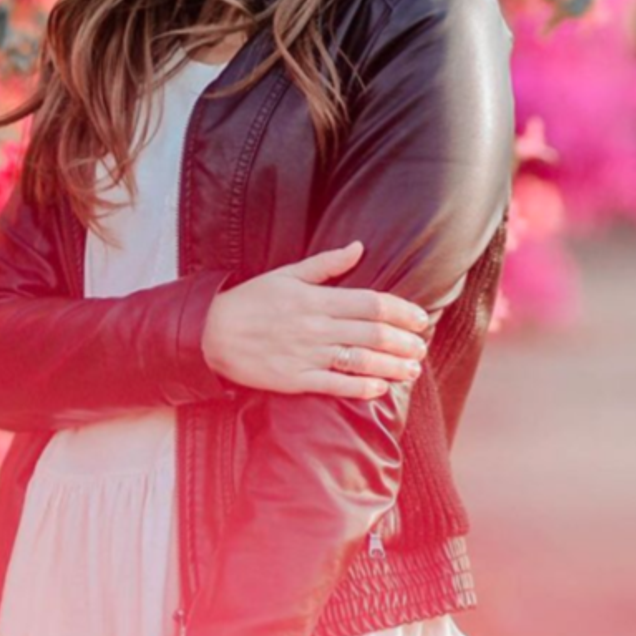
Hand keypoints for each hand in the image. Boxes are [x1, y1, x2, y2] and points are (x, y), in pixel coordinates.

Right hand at [200, 241, 429, 398]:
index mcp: (316, 299)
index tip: (420, 318)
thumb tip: (359, 247)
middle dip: (403, 341)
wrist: (212, 333)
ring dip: (391, 365)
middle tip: (423, 347)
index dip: (401, 311)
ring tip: (412, 369)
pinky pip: (335, 386)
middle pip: (371, 334)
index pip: (370, 303)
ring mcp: (306, 355)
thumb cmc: (251, 300)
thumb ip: (326, 264)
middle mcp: (316, 327)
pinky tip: (381, 388)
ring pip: (360, 361)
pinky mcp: (295, 379)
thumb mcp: (287, 274)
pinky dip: (361, 387)